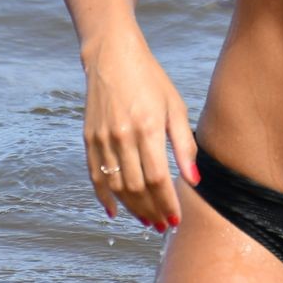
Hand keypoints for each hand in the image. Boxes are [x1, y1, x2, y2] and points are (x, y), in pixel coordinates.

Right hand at [81, 26, 198, 230]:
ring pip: (116, 186)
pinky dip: (104, 197)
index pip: (157, 179)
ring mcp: (102, 138)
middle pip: (137, 187)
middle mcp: (122, 136)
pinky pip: (95, 175)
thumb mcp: (175, 107)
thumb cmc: (151, 80)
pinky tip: (115, 212)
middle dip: (152, 211)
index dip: (167, 203)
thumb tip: (194, 181)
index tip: (176, 220)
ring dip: (132, 208)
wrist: (112, 56)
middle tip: (163, 226)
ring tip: (146, 221)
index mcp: (148, 127)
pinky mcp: (89, 138)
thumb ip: (185, 145)